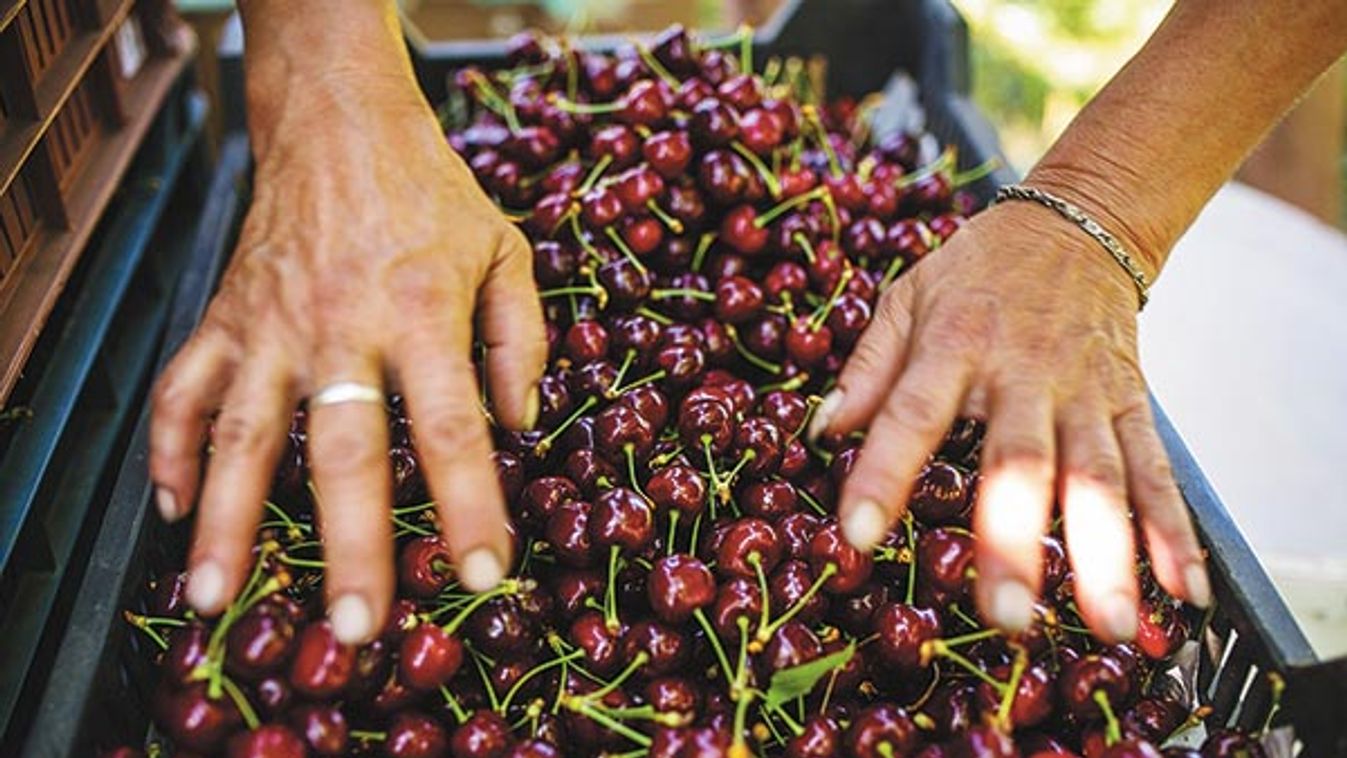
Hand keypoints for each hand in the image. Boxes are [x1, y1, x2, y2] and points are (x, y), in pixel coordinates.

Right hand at [148, 72, 544, 642]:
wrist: (339, 124)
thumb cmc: (431, 195)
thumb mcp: (507, 253)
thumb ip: (522, 342)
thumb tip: (520, 427)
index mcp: (424, 314)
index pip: (453, 429)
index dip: (469, 506)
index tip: (481, 574)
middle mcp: (342, 328)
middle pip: (344, 450)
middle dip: (351, 543)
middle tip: (356, 623)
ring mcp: (272, 325)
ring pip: (242, 434)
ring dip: (226, 519)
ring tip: (216, 596)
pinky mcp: (225, 318)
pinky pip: (185, 390)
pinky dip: (170, 449)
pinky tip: (171, 507)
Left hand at [809, 199, 1209, 640]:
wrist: (1077, 222)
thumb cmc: (977, 271)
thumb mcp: (907, 298)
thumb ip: (866, 369)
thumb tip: (820, 431)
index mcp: (954, 345)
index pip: (911, 415)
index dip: (883, 475)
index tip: (855, 536)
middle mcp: (1024, 373)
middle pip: (1021, 461)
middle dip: (1014, 539)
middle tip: (1005, 614)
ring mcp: (1087, 391)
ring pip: (1100, 477)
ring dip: (1108, 554)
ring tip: (1110, 626)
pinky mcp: (1134, 402)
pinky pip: (1157, 470)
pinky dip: (1174, 532)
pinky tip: (1182, 591)